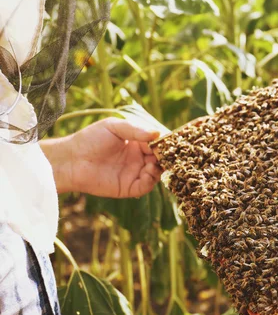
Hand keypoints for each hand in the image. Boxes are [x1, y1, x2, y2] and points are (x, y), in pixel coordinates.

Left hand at [42, 118, 161, 197]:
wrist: (71, 160)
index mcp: (136, 143)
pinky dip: (151, 180)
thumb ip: (136, 130)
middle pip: (160, 159)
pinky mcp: (128, 187)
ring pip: (156, 173)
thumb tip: (158, 134)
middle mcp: (138, 158)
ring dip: (159, 168)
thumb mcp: (114, 127)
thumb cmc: (90, 139)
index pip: (157, 143)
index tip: (169, 141)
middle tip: (165, 153)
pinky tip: (148, 171)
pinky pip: (146, 186)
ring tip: (154, 162)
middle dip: (165, 156)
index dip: (164, 143)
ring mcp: (134, 173)